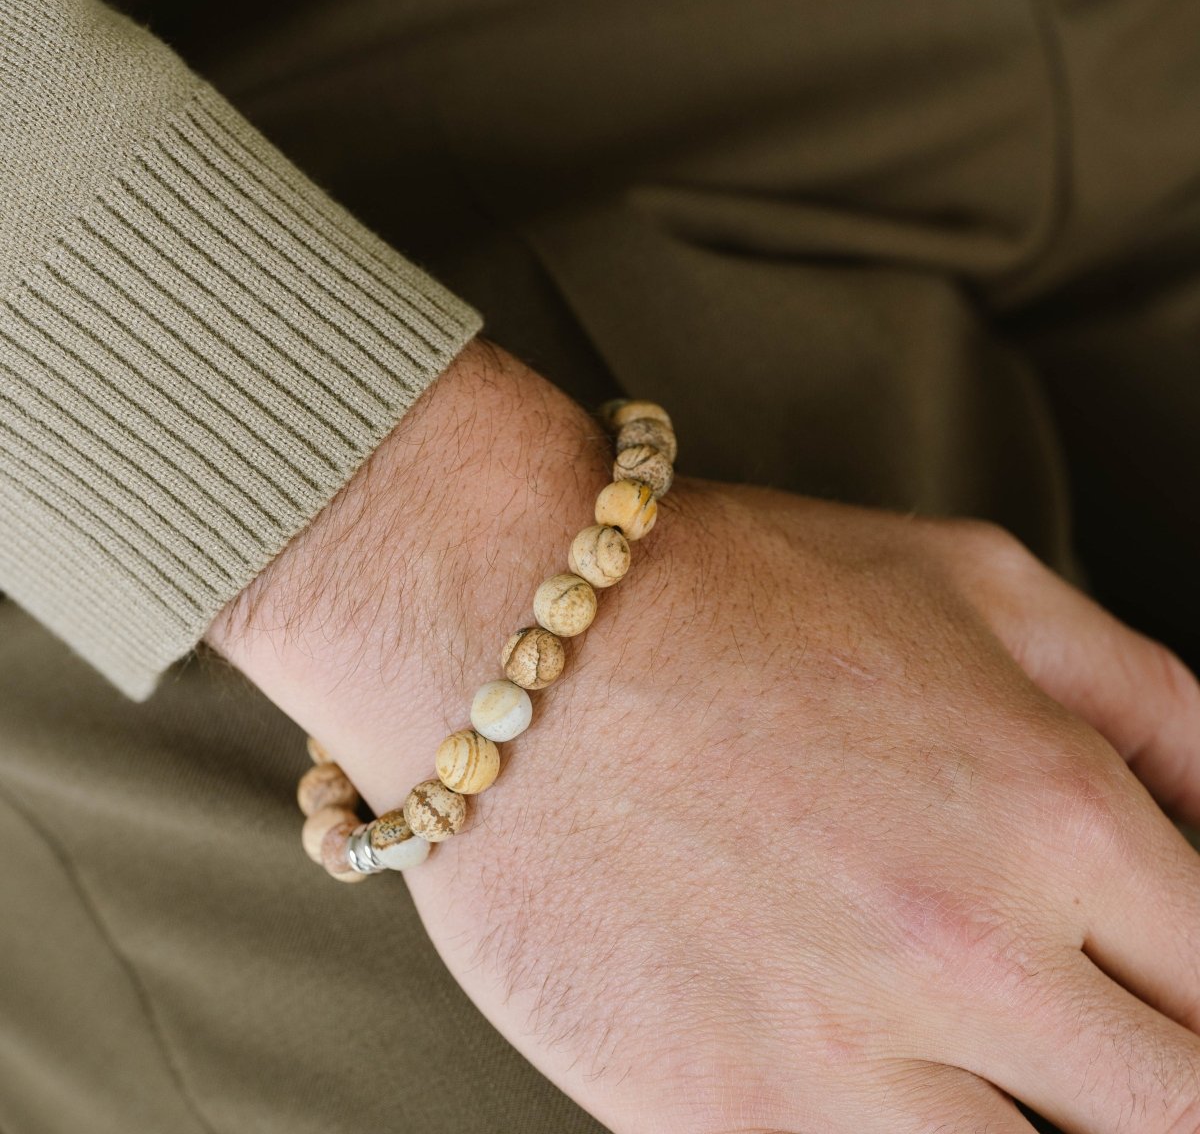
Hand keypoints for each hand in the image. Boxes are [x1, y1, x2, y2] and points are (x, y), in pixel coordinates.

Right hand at [211, 339, 1199, 1133]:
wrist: (501, 622)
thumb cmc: (732, 582)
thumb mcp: (973, 580)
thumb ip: (1147, 700)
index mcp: (1057, 811)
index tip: (1163, 1004)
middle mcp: (968, 952)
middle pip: (1173, 1120)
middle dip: (1150, 1088)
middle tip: (1082, 1049)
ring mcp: (833, 1060)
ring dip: (1024, 1127)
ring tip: (972, 1061)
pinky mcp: (708, 1120)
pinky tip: (869, 1091)